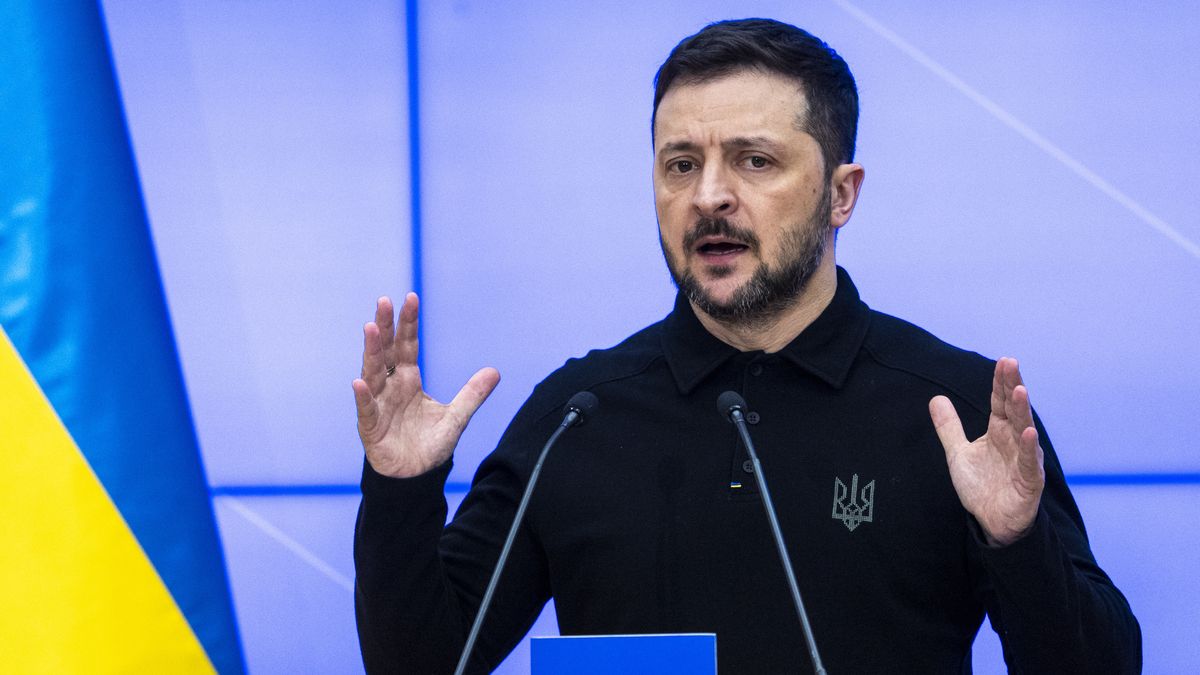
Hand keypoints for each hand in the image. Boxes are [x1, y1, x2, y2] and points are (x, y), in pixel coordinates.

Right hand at [352, 293, 499, 477]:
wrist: (415, 477)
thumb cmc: (429, 444)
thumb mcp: (456, 417)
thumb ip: (472, 394)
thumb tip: (495, 371)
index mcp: (409, 380)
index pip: (407, 346)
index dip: (408, 323)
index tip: (411, 298)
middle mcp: (391, 387)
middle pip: (387, 351)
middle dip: (385, 326)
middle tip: (384, 301)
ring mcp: (378, 404)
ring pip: (373, 373)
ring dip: (371, 351)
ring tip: (370, 328)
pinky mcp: (371, 427)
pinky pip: (367, 409)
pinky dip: (364, 396)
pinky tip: (359, 382)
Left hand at [929, 357, 1044, 546]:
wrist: (991, 521)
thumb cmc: (982, 485)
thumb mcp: (958, 453)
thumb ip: (949, 427)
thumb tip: (936, 398)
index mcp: (999, 431)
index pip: (1000, 401)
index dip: (1000, 382)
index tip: (1003, 361)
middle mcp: (1014, 441)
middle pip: (1014, 408)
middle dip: (1012, 386)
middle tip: (1011, 363)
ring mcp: (1023, 459)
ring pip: (1024, 430)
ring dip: (1022, 410)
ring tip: (1019, 390)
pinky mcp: (1029, 481)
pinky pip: (1029, 462)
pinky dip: (1028, 447)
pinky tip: (1028, 432)